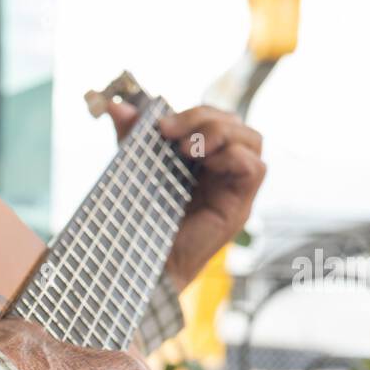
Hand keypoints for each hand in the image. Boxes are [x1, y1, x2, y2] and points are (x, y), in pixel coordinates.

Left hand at [107, 102, 265, 289]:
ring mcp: (233, 190)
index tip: (159, 123)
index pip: (215, 119)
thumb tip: (114, 105)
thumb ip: (131, 138)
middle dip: (203, 118)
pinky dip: (233, 156)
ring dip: (221, 132)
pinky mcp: (239, 207)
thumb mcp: (135, 169)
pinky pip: (255, 168)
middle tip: (169, 131)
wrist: (140, 263)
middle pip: (235, 123)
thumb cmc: (139, 223)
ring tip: (188, 148)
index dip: (193, 113)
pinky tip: (204, 164)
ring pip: (252, 139)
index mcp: (202, 160)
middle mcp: (222, 172)